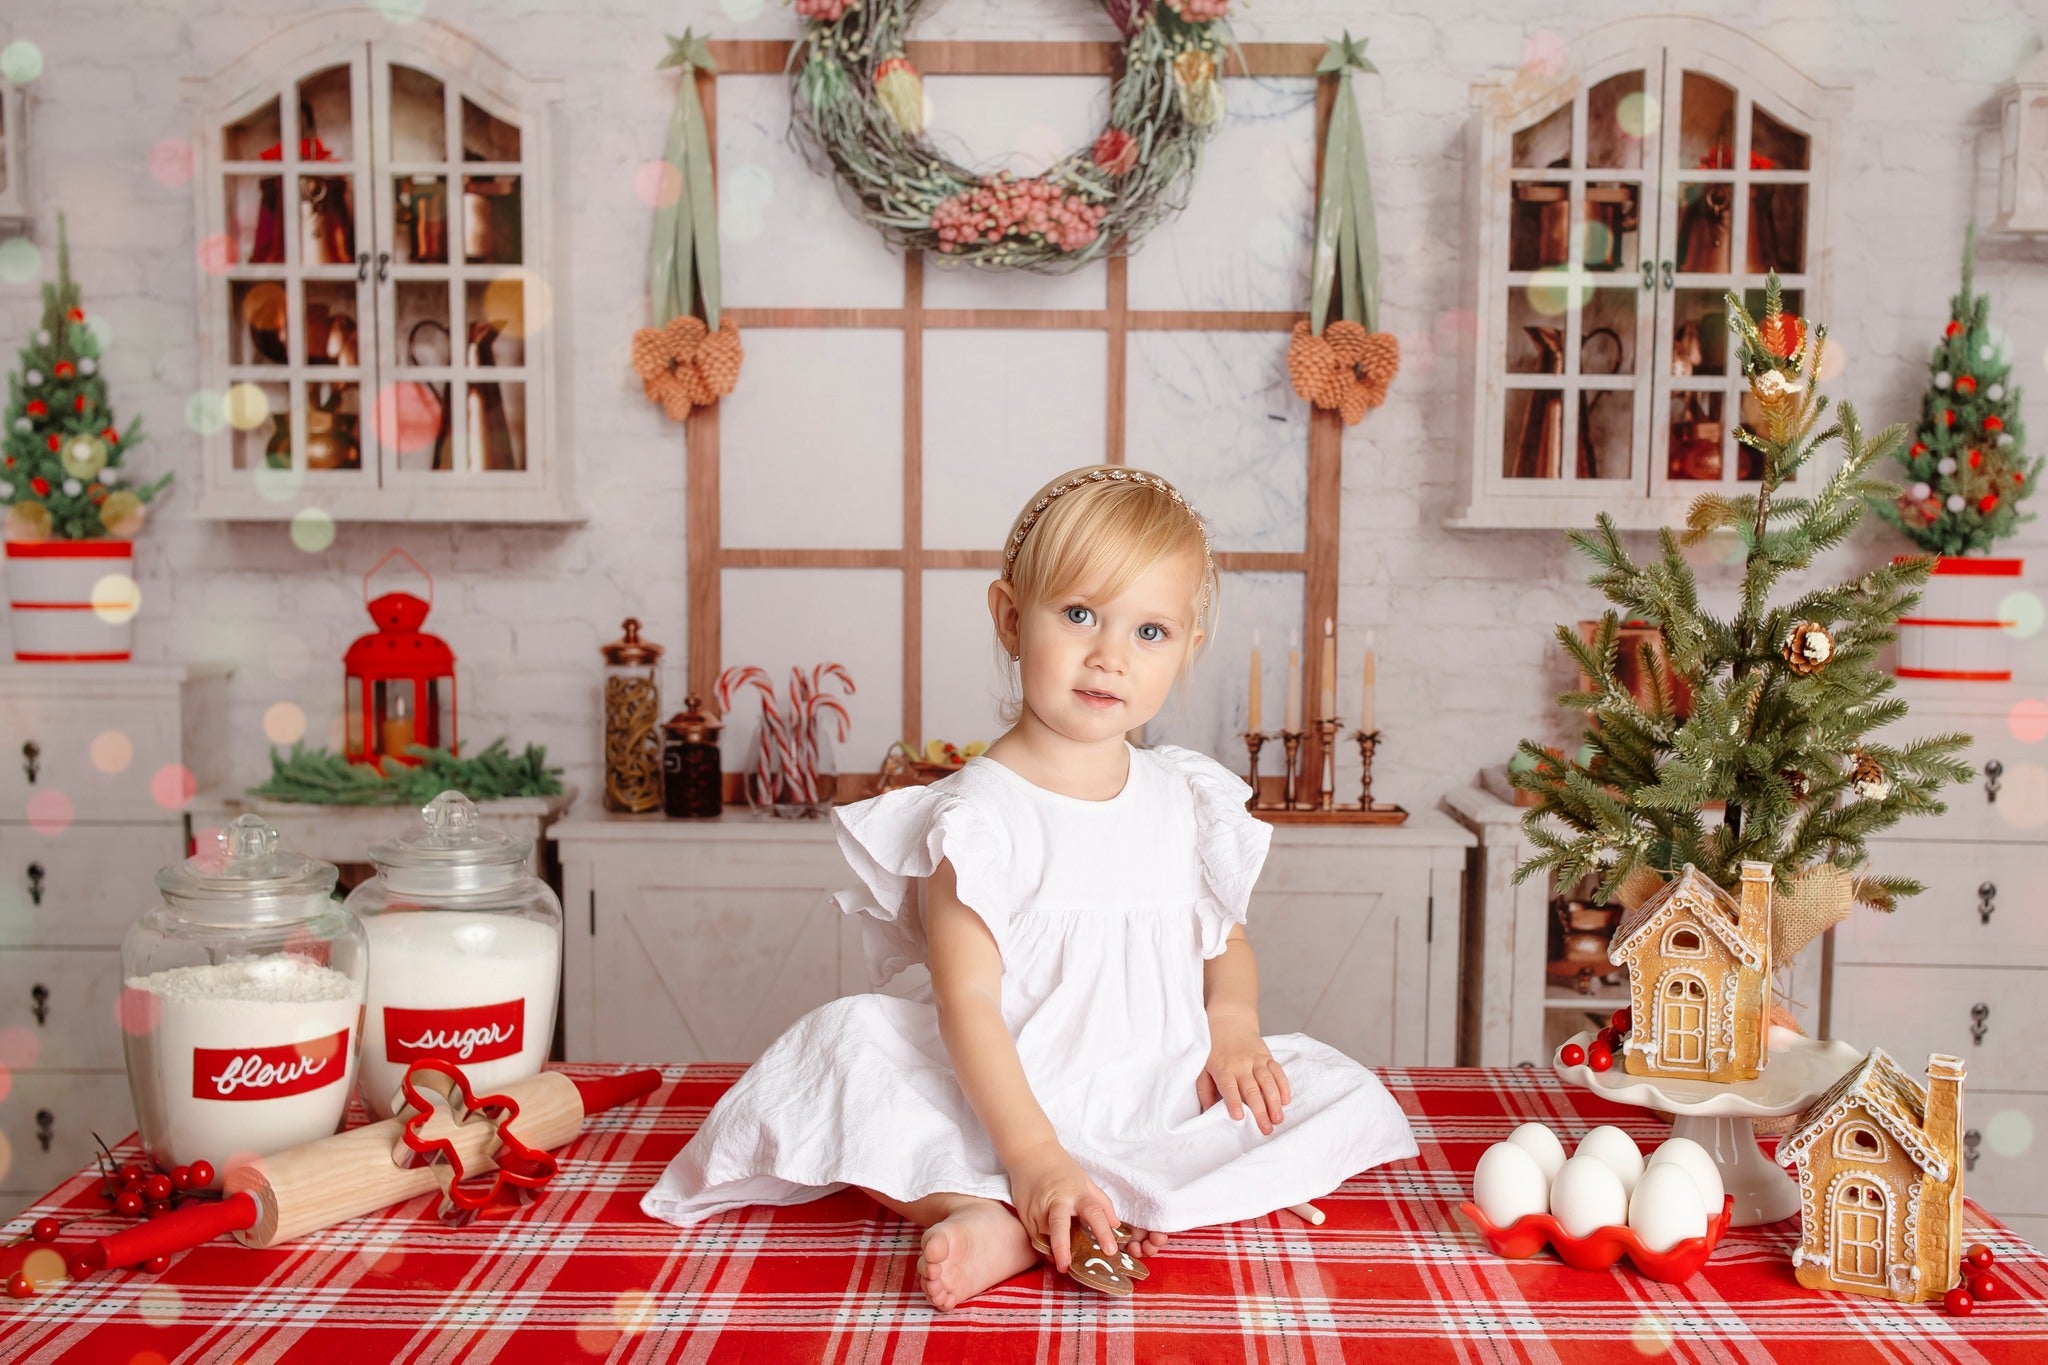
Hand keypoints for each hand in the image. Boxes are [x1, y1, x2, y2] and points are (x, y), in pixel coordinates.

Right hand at [1006, 1140, 1121, 1272]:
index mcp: (1076, 1192)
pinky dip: (1042, 1245)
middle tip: (1067, 1267)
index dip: (1104, 1232)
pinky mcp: (1023, 1212)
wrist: (1029, 1151)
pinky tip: (1049, 1253)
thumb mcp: (1085, 1180)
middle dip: (1062, 1247)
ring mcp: (1037, 1207)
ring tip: (1062, 1265)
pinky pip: (1033, 1235)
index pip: (1093, 1213)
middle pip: (1059, 1226)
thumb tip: (1116, 1225)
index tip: (1111, 1251)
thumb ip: (1102, 1203)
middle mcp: (1056, 1200)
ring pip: (1043, 1235)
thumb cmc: (1060, 1167)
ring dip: (1052, 1251)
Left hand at [1196, 1024, 1290, 1135]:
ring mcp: (1256, 1060)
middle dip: (1260, 1110)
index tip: (1239, 1117)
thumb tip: (1207, 1111)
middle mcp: (1241, 1065)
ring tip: (1278, 1119)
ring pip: (1268, 1082)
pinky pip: (1278, 1072)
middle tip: (1266, 1129)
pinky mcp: (1267, 1057)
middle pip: (1252, 1090)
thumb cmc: (1214, 1049)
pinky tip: (1286, 1100)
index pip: (1228, 1087)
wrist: (1229, 1022)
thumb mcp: (1202, 1067)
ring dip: (1275, 1102)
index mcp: (1223, 1069)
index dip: (1233, 1102)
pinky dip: (1283, 1086)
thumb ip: (1204, 1090)